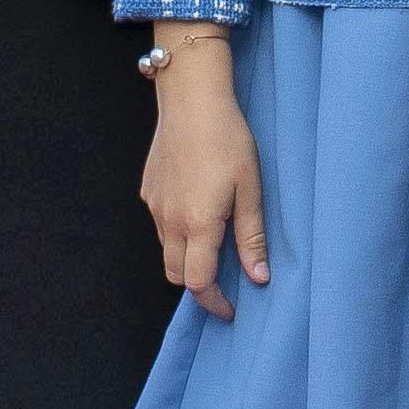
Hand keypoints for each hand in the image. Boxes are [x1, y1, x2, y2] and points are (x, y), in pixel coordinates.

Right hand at [143, 32, 268, 313]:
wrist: (191, 99)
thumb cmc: (228, 140)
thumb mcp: (251, 188)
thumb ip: (251, 236)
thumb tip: (259, 278)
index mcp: (198, 224)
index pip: (197, 283)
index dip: (213, 303)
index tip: (231, 309)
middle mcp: (169, 221)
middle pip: (176, 274)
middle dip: (198, 286)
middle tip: (225, 282)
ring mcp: (155, 205)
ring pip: (166, 251)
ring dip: (187, 259)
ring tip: (214, 245)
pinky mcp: (149, 190)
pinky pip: (161, 226)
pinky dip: (177, 233)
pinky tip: (198, 212)